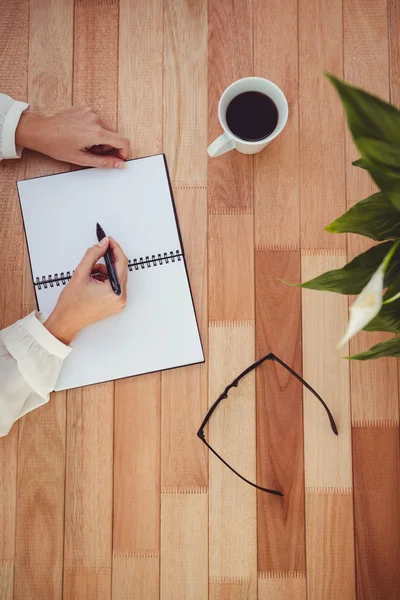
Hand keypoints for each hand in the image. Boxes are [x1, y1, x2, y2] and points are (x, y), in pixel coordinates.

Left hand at [15, 105, 129, 167]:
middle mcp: (96, 119)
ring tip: (84, 142)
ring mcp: (90, 111)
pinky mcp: (85, 107)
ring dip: (100, 137)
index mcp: (96, 133)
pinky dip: (93, 127)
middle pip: (114, 135)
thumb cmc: (57, 145)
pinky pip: (97, 120)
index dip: (123, 152)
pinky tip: (81, 132)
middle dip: (107, 146)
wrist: (41, 131)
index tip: (117, 157)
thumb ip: (104, 162)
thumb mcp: (82, 159)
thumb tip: (120, 164)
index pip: (123, 141)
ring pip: (106, 128)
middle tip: (92, 151)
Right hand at [44, 237, 127, 344]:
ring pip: (116, 277)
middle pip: (120, 269)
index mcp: (115, 291)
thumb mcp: (80, 273)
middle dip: (107, 260)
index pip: (121, 263)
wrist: (66, 321)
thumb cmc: (71, 304)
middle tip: (96, 253)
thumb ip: (93, 255)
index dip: (115, 248)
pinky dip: (105, 279)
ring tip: (89, 274)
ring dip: (104, 270)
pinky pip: (114, 285)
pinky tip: (92, 281)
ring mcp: (119, 302)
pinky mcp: (115, 304)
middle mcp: (121, 298)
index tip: (108, 240)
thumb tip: (103, 244)